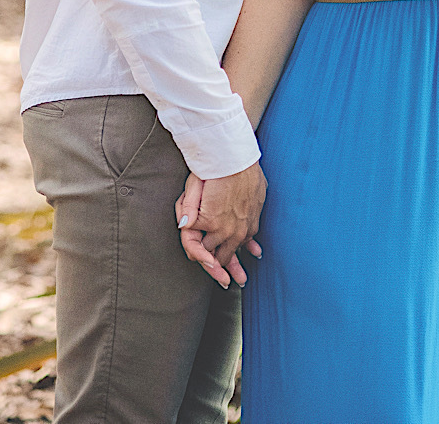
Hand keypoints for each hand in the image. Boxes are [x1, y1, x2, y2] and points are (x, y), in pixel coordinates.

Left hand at [174, 166, 264, 288]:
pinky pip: (251, 239)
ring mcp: (244, 227)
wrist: (238, 157)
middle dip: (215, 266)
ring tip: (240, 279)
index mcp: (211, 225)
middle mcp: (229, 230)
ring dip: (235, 263)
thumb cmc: (214, 170)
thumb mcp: (193, 187)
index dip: (196, 255)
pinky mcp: (254, 219)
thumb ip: (186, 208)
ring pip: (235, 250)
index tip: (199, 260)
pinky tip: (255, 254)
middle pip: (219, 256)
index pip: (200, 250)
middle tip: (221, 280)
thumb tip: (183, 225)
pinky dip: (251, 246)